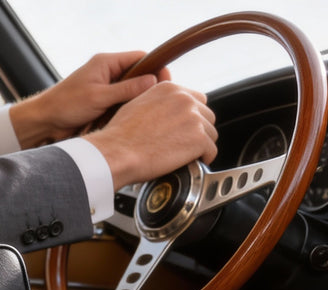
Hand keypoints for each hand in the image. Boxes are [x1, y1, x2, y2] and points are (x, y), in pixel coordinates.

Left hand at [9, 51, 160, 146]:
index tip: (166, 84)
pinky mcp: (102, 102)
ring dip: (137, 101)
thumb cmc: (65, 105)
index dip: (156, 69)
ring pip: (132, 91)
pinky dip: (127, 110)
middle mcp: (107, 72)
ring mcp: (105, 87)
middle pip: (139, 74)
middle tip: (159, 102)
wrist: (44, 121)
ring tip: (146, 113)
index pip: (141, 58)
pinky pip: (122, 103)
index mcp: (106, 63)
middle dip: (149, 87)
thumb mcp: (99, 97)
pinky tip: (133, 120)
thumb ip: (127, 89)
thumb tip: (154, 81)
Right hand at [83, 81, 217, 188]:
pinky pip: (212, 151)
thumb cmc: (119, 134)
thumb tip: (165, 109)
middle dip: (197, 130)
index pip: (196, 100)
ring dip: (200, 145)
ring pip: (211, 134)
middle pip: (207, 116)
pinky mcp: (199, 139)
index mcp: (170, 89)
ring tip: (182, 155)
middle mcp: (185, 100)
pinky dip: (203, 159)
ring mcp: (194, 119)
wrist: (116, 153)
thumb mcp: (135, 104)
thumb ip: (157, 101)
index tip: (183, 128)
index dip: (190, 116)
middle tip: (182, 144)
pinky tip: (190, 163)